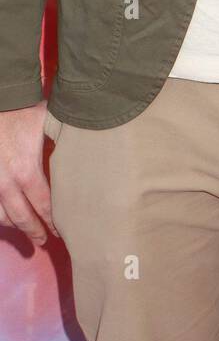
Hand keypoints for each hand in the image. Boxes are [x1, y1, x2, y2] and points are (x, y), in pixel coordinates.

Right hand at [0, 101, 59, 246]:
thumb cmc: (25, 112)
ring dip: (14, 225)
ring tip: (25, 231)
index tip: (61, 231)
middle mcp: (6, 182)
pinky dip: (0, 213)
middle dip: (34, 231)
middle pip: (21, 216)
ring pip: (1, 214)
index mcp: (26, 171)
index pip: (44, 205)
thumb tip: (89, 152)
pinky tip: (6, 216)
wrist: (1, 100)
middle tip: (44, 241)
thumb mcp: (51, 126)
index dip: (53, 221)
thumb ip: (65, 143)